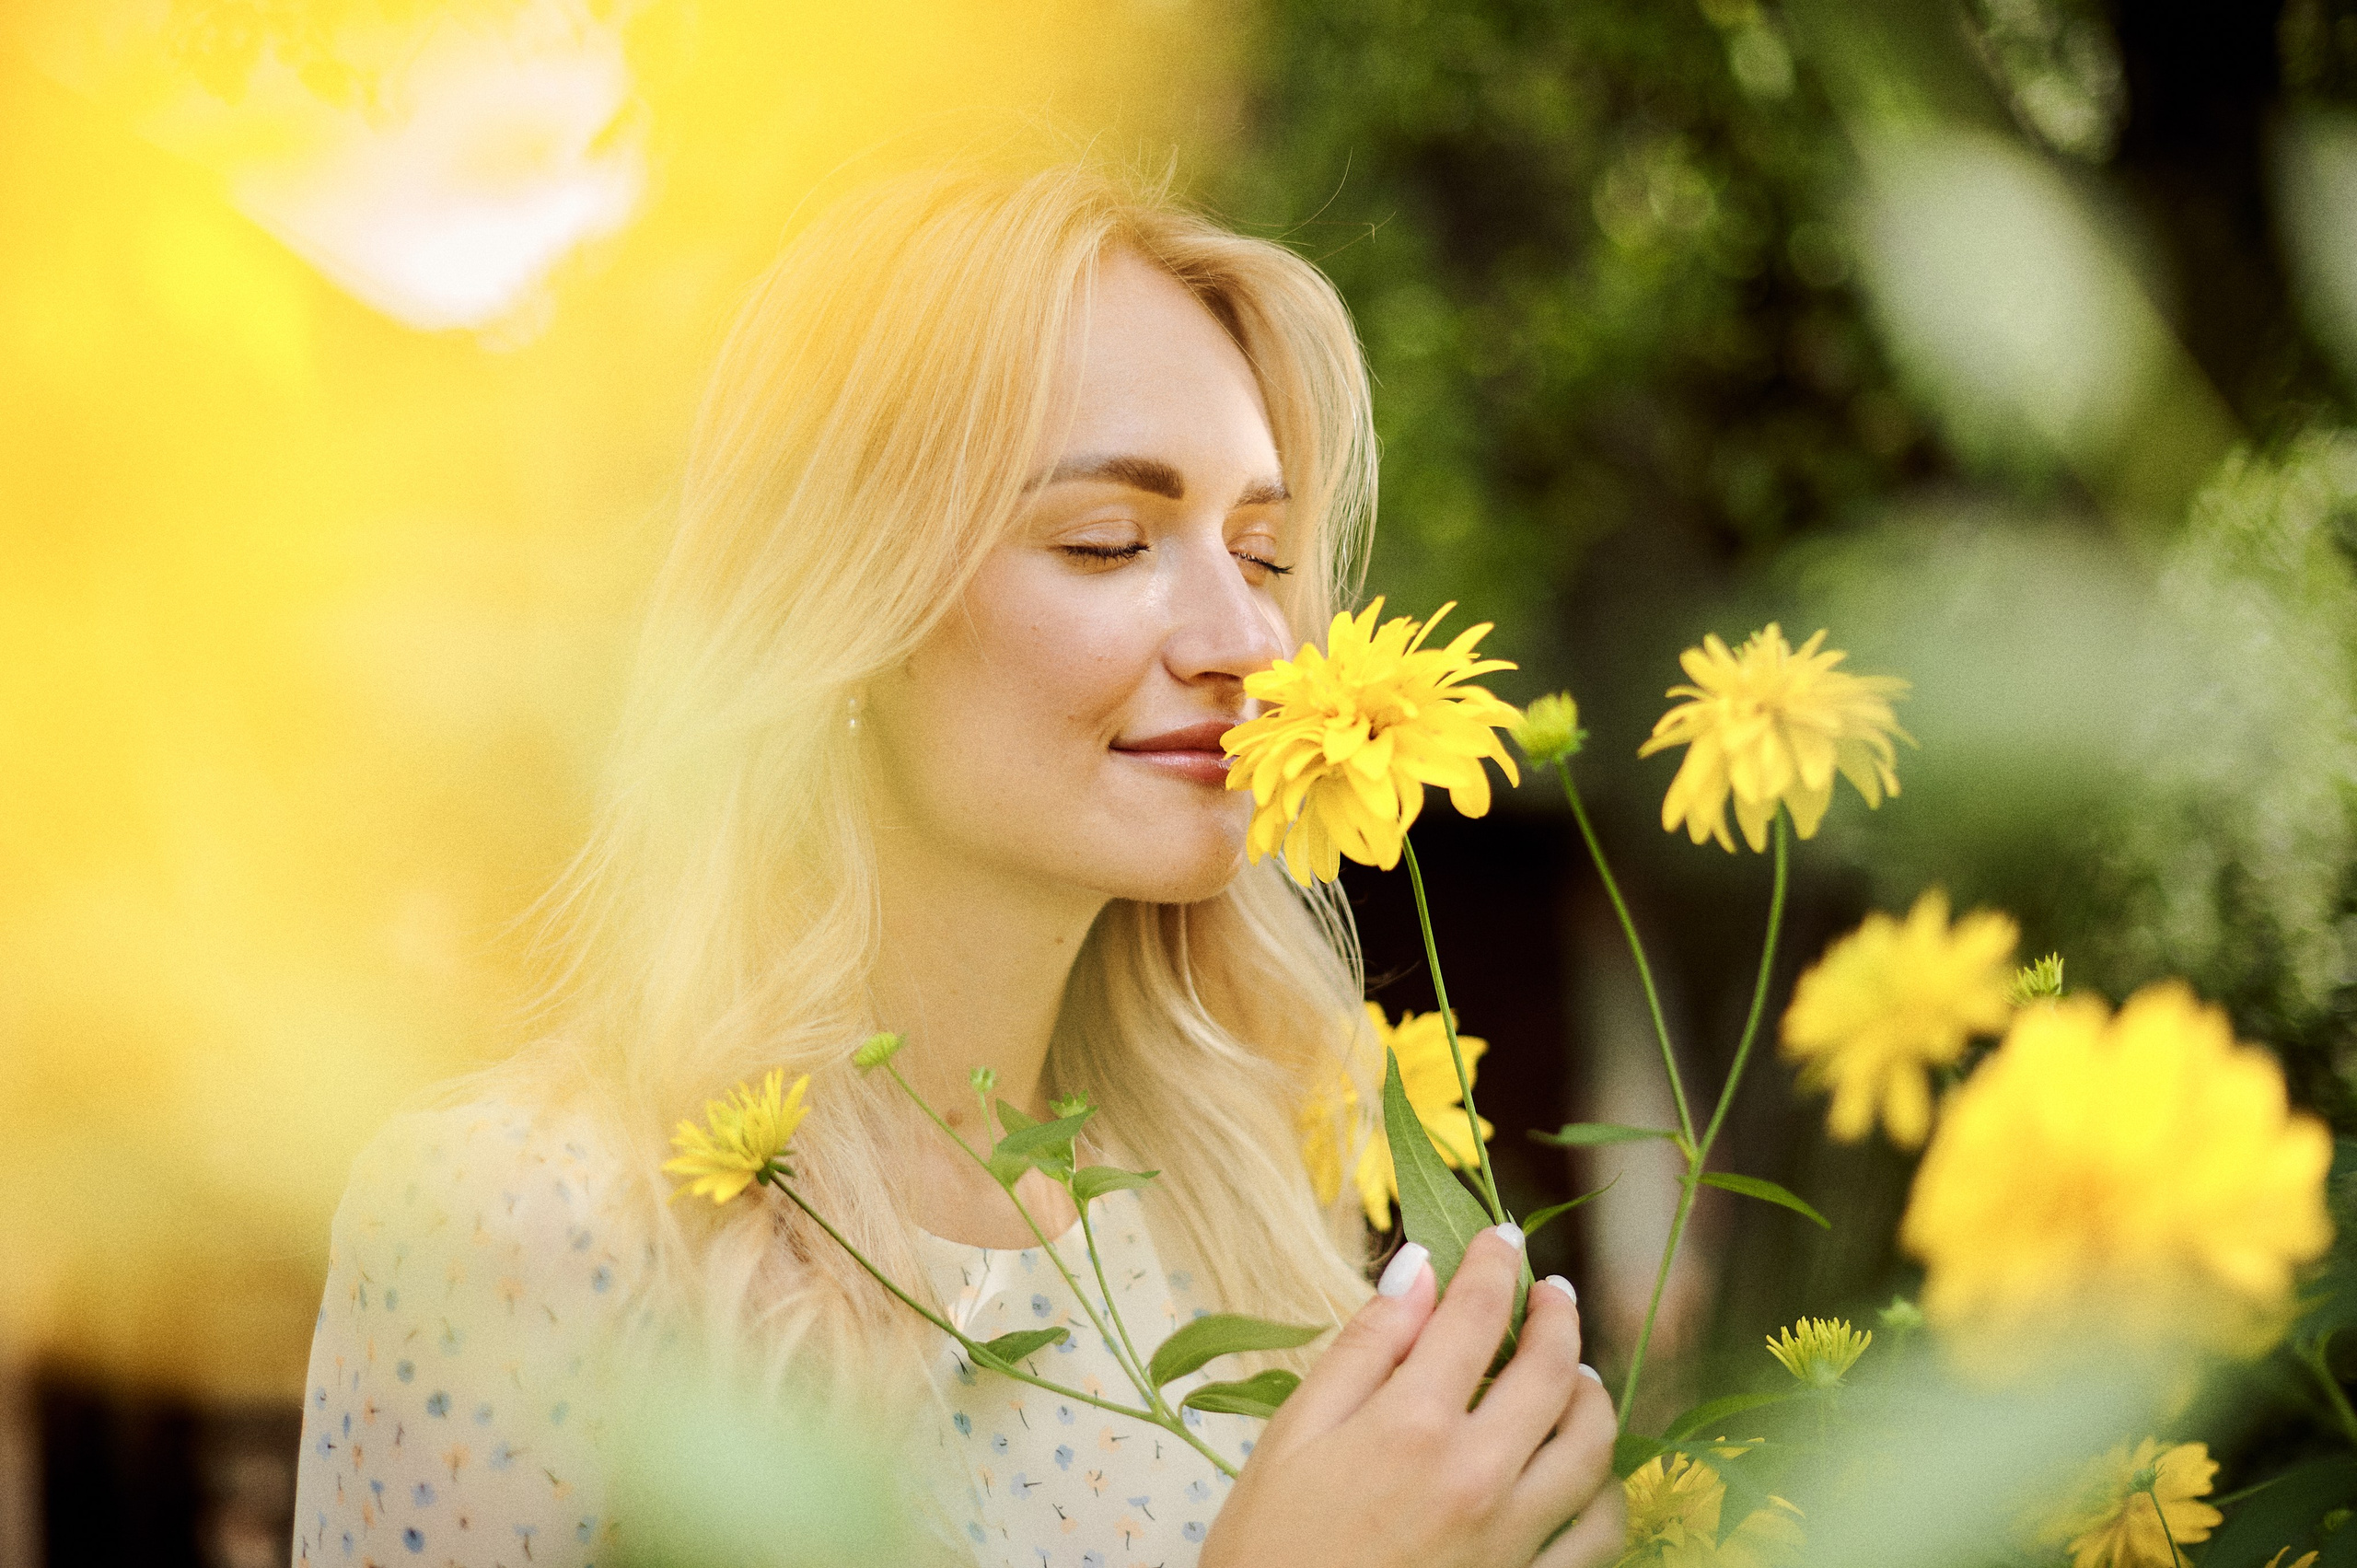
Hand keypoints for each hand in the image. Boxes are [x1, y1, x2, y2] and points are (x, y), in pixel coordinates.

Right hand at [1201, 1225, 1624, 1567]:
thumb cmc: (1270, 1547)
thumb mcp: (1293, 1435)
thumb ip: (1364, 1347)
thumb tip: (1420, 1268)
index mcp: (1411, 1425)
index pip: (1477, 1315)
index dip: (1495, 1264)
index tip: (1501, 1239)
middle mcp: (1476, 1476)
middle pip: (1553, 1372)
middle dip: (1559, 1316)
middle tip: (1551, 1292)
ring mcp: (1512, 1539)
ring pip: (1594, 1448)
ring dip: (1591, 1396)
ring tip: (1576, 1375)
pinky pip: (1600, 1534)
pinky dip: (1605, 1491)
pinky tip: (1584, 1472)